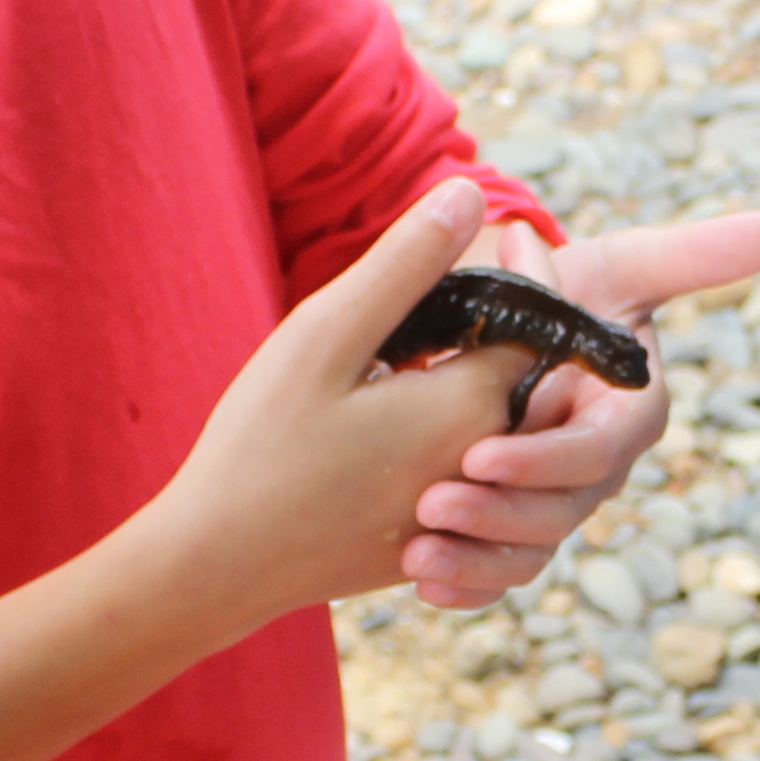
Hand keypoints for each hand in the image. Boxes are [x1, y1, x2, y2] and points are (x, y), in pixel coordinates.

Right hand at [141, 183, 513, 630]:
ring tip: (426, 339)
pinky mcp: (435, 537)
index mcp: (473, 408)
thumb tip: (472, 193)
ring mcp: (464, 510)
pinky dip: (454, 425)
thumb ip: (405, 265)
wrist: (217, 567)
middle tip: (468, 282)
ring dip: (479, 373)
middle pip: (531, 374)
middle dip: (509, 323)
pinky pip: (474, 467)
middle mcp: (488, 465)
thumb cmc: (263, 446)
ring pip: (502, 421)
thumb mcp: (326, 336)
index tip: (501, 238)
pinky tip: (396, 403)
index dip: (525, 275)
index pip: (542, 323)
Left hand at [404, 213, 759, 607]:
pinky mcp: (517, 530)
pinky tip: (425, 590)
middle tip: (431, 502)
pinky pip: (501, 574)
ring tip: (417, 557)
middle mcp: (599, 467)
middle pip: (560, 512)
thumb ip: (692, 255)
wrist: (508, 323)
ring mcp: (558, 502)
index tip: (479, 454)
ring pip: (531, 552)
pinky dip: (468, 588)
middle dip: (497, 514)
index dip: (543, 461)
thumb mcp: (622, 265)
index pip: (597, 451)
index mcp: (629, 414)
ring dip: (477, 562)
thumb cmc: (568, 288)